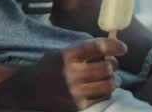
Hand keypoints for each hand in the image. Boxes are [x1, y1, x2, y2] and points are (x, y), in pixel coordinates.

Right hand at [6, 38, 125, 110]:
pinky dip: (105, 90)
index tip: (122, 48)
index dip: (113, 46)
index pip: (96, 47)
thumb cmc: (48, 67)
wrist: (29, 89)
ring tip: (107, 76)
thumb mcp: (60, 53)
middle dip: (113, 64)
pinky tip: (98, 87)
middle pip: (106, 67)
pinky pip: (102, 97)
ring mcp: (75, 91)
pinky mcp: (78, 105)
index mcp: (66, 56)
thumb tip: (109, 49)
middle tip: (111, 63)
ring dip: (112, 79)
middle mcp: (71, 73)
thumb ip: (82, 51)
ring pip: (109, 84)